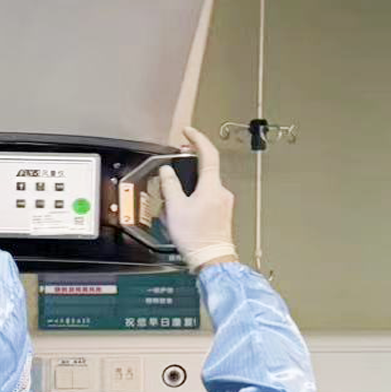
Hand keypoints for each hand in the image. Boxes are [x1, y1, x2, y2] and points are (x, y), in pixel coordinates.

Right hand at [158, 127, 237, 271]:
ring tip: (172, 202)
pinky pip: (206, 197)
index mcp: (212, 186)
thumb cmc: (196, 237)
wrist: (212, 259)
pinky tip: (181, 213)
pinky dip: (193, 199)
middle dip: (187, 167)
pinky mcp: (221, 213)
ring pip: (203, 185)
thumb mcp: (175, 208)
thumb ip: (170, 185)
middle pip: (204, 169)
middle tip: (173, 168)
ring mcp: (223, 202)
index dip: (197, 139)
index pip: (208, 154)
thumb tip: (167, 171)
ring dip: (187, 188)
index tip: (187, 132)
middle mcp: (221, 191)